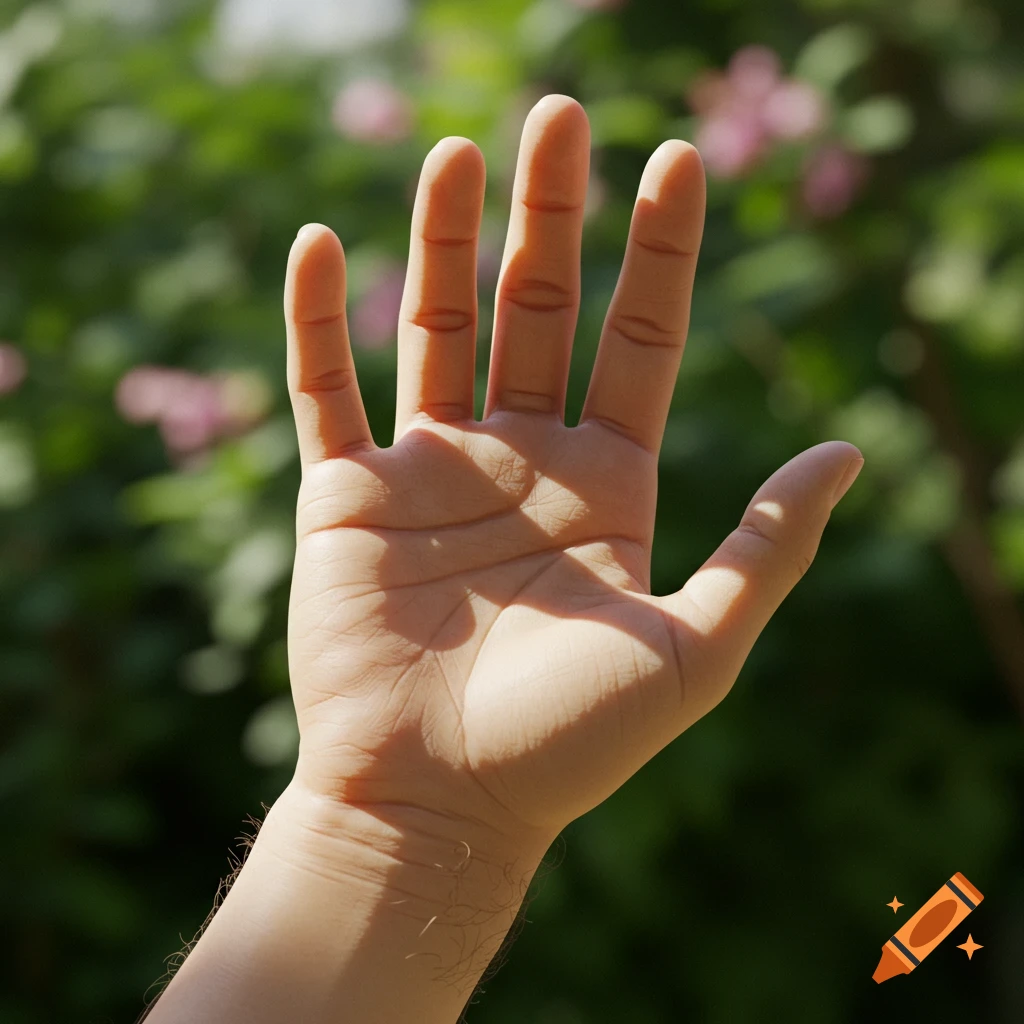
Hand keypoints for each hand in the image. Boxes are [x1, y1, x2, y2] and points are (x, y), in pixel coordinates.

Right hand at [284, 94, 861, 852]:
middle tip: (562, 112)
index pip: (641, 341)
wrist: (438, 806)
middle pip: (540, 310)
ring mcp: (429, 470)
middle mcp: (520, 461)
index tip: (676, 159)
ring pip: (436, 328)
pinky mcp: (344, 495)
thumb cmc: (566, 746)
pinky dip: (318, 319)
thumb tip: (849, 451)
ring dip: (445, 239)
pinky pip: (324, 389)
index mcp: (606, 486)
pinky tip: (321, 242)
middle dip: (552, 214)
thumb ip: (766, 548)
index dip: (661, 252)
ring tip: (458, 150)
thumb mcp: (694, 649)